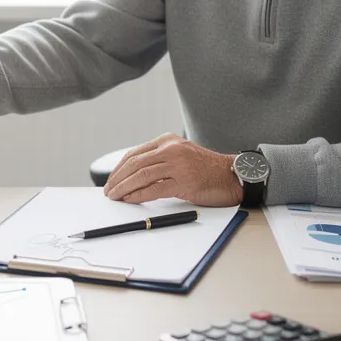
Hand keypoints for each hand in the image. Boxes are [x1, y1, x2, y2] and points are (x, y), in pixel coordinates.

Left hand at [102, 133, 241, 206]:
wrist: (232, 176)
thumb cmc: (205, 169)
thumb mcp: (179, 156)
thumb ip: (158, 160)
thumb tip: (131, 176)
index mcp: (167, 140)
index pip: (134, 153)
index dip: (119, 169)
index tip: (111, 180)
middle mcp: (171, 149)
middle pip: (135, 164)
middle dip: (117, 179)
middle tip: (108, 191)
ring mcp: (178, 164)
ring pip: (141, 176)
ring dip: (124, 188)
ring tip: (115, 197)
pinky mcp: (184, 181)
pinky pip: (155, 189)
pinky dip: (139, 195)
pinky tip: (130, 200)